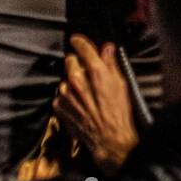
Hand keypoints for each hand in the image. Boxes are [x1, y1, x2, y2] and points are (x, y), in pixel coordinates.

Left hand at [54, 35, 139, 175]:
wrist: (109, 140)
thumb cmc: (119, 114)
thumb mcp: (121, 85)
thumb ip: (111, 64)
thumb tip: (107, 48)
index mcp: (95, 72)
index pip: (82, 47)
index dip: (79, 41)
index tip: (77, 39)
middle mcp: (78, 80)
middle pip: (70, 60)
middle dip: (78, 63)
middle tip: (88, 73)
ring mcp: (66, 94)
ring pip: (65, 78)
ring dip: (72, 82)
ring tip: (85, 94)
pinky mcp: (59, 107)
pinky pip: (61, 95)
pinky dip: (68, 97)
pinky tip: (79, 105)